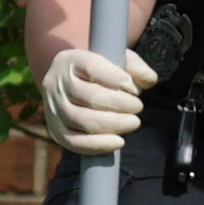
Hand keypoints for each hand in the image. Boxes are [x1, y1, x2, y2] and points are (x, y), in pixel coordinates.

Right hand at [36, 44, 154, 156]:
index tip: (134, 88)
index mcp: (72, 60)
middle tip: (138, 107)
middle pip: (89, 96)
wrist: (66, 84)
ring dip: (113, 124)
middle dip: (120, 104)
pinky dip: (98, 145)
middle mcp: (57, 83)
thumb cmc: (98, 71)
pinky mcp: (56, 130)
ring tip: (133, 122)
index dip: (116, 78)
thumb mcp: (116, 59)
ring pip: (81, 120)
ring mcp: (53, 108)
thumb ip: (135, 66)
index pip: (92, 66)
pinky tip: (118, 142)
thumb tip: (149, 80)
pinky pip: (74, 142)